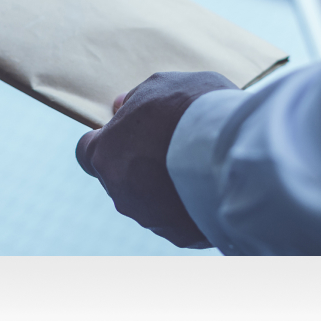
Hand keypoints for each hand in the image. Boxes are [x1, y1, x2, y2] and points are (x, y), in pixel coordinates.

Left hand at [75, 70, 236, 247]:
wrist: (234, 152)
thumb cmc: (194, 110)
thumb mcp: (161, 85)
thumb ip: (135, 97)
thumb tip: (119, 105)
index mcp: (106, 153)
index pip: (86, 152)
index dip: (107, 142)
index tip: (128, 134)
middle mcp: (119, 191)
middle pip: (120, 177)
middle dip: (139, 164)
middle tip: (173, 146)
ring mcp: (147, 218)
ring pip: (149, 203)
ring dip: (165, 187)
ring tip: (199, 166)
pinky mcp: (178, 236)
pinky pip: (178, 221)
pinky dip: (188, 207)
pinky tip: (210, 188)